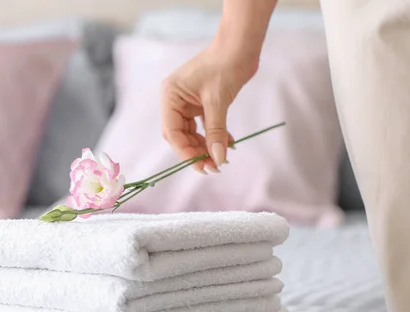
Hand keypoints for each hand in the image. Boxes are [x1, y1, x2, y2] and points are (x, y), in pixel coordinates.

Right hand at [160, 42, 257, 173]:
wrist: (240, 46)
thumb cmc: (225, 65)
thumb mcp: (218, 101)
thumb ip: (216, 132)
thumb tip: (218, 159)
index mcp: (170, 96)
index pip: (172, 132)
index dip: (185, 152)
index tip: (202, 166)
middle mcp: (174, 100)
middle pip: (180, 136)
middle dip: (196, 152)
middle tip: (214, 167)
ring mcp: (186, 103)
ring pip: (191, 134)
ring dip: (206, 147)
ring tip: (222, 158)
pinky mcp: (200, 104)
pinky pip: (203, 127)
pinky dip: (214, 136)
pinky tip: (228, 144)